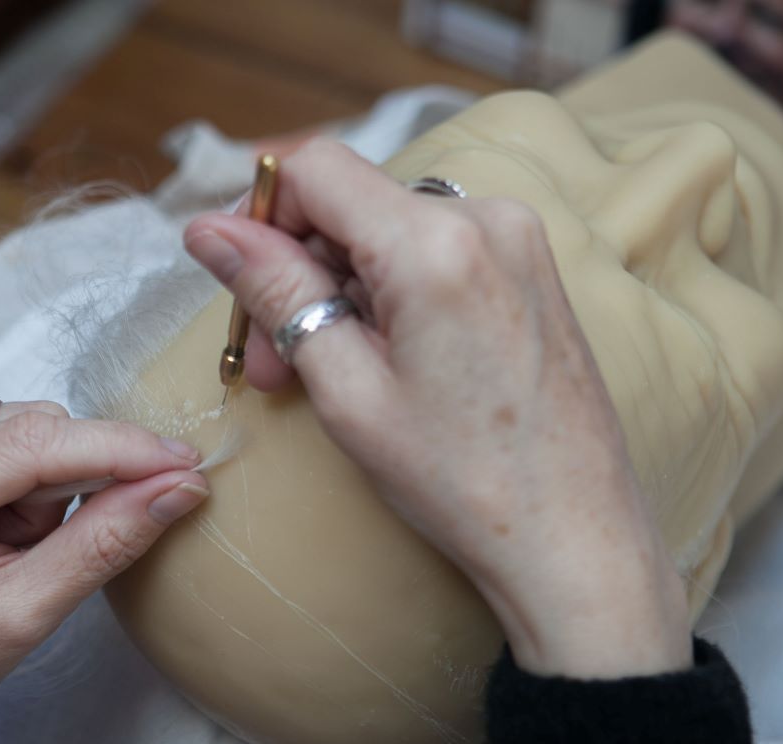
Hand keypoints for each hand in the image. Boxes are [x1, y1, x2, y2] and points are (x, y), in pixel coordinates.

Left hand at [0, 401, 207, 743]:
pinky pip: (5, 432)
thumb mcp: (25, 616)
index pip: (32, 445)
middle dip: (68, 487)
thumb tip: (180, 485)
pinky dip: (24, 480)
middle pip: (32, 430)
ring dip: (46, 487)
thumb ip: (103, 544)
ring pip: (25, 427)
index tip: (186, 462)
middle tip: (46, 554)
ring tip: (14, 548)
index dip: (118, 449)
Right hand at [184, 140, 690, 678]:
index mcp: (437, 243)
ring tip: (325, 374)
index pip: (314, 167)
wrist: (574, 537)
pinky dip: (388, 291)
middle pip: (349, 201)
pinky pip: (432, 249)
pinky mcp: (529, 266)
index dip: (261, 215)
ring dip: (339, 288)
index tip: (241, 281)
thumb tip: (208, 230)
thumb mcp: (347, 390)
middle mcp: (488, 217)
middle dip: (296, 271)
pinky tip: (381, 359)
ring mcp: (518, 239)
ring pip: (386, 229)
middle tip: (273, 364)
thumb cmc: (464, 481)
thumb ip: (276, 292)